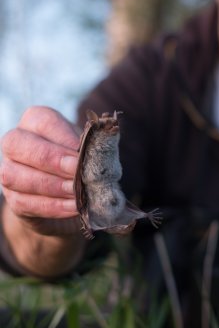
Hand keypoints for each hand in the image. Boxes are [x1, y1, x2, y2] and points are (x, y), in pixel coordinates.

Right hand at [0, 106, 80, 231]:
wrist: (64, 193)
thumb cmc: (77, 160)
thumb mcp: (85, 147)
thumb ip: (90, 145)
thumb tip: (101, 147)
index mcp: (34, 120)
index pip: (43, 122)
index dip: (63, 137)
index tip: (82, 152)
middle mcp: (14, 142)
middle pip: (19, 145)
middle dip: (51, 160)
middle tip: (77, 172)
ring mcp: (8, 170)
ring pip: (15, 176)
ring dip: (51, 186)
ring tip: (77, 192)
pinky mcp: (12, 198)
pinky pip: (24, 202)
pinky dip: (52, 206)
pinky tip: (73, 207)